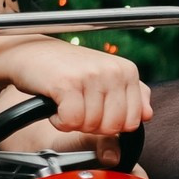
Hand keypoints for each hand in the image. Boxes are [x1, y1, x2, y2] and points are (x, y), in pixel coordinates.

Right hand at [0, 39, 151, 142]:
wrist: (30, 52)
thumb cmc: (67, 68)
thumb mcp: (105, 77)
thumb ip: (131, 95)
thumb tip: (147, 115)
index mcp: (128, 71)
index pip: (133, 121)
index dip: (110, 125)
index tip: (94, 110)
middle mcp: (114, 70)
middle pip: (113, 126)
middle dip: (91, 126)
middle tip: (77, 108)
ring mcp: (92, 75)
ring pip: (91, 125)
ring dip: (72, 122)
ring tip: (65, 103)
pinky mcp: (68, 83)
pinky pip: (71, 122)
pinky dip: (59, 121)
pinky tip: (55, 105)